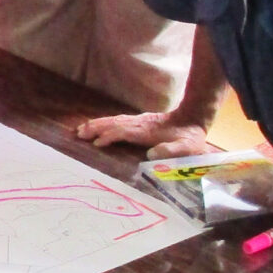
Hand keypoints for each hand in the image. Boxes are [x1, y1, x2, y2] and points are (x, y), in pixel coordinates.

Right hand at [74, 110, 216, 158]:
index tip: (96, 144)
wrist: (194, 117)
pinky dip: (105, 122)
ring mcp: (139, 120)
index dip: (109, 137)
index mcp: (146, 131)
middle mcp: (139, 124)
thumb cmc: (190, 137)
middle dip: (96, 127)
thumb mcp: (186, 147)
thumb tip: (151, 154)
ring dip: (97, 124)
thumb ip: (170, 151)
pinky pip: (118, 120)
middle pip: (113, 123)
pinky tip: (99, 125)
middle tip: (78, 133)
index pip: (123, 132)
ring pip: (114, 120)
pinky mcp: (140, 121)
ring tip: (81, 129)